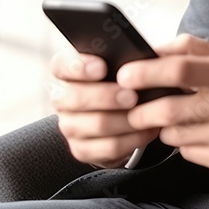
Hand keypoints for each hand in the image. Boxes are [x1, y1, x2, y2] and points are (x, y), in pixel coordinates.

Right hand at [49, 51, 162, 168]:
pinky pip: (107, 147)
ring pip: (95, 124)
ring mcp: (70, 126)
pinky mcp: (82, 149)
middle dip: (106, 96)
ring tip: (146, 113)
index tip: (102, 67)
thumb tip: (140, 58)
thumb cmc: (120, 82)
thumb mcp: (119, 66)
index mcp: (66, 73)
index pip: (61, 66)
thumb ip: (121, 60)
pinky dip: (132, 139)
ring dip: (124, 120)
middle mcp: (62, 99)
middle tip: (132, 96)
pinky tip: (147, 130)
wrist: (119, 116)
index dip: (79, 67)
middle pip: (75, 98)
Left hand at [115, 35, 208, 187]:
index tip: (124, 75)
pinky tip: (203, 137)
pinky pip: (190, 154)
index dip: (145, 72)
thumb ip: (197, 52)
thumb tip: (154, 49)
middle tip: (134, 108)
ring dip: (166, 129)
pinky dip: (186, 145)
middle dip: (142, 110)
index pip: (180, 69)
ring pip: (175, 135)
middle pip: (168, 109)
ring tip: (178, 121)